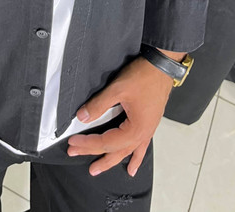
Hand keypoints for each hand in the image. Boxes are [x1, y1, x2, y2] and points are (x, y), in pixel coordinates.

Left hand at [66, 56, 173, 176]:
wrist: (162, 67)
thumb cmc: (143, 77)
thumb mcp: (118, 89)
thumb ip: (98, 105)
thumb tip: (82, 117)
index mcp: (135, 130)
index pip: (106, 141)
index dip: (87, 142)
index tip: (72, 142)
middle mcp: (142, 135)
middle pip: (114, 149)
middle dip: (93, 153)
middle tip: (74, 154)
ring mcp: (147, 131)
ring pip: (126, 152)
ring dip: (110, 160)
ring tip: (97, 168)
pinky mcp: (149, 125)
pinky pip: (140, 148)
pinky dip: (135, 158)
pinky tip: (131, 168)